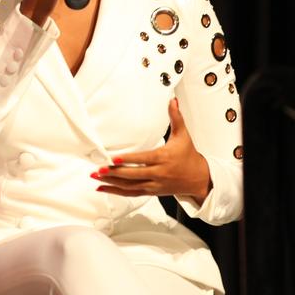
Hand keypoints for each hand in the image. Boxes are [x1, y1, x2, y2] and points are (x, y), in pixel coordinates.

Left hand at [91, 98, 211, 202]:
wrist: (198, 178)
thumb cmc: (189, 156)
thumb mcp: (183, 136)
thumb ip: (176, 118)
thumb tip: (173, 101)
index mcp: (164, 158)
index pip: (143, 159)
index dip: (128, 160)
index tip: (114, 159)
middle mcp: (158, 173)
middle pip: (134, 175)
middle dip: (115, 173)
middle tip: (98, 169)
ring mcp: (154, 184)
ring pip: (130, 186)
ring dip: (112, 183)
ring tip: (96, 177)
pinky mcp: (151, 192)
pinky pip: (132, 193)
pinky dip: (117, 192)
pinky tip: (103, 188)